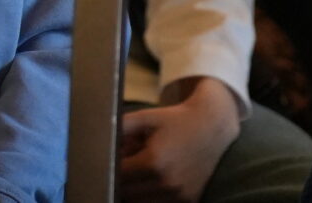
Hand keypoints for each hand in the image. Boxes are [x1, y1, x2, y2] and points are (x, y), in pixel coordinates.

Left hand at [118, 78, 242, 202]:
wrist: (212, 127)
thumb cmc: (175, 120)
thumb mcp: (146, 117)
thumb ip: (119, 127)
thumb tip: (99, 140)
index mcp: (153, 161)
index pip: (118, 176)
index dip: (111, 167)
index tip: (114, 159)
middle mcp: (167, 182)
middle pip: (127, 192)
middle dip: (122, 179)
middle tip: (127, 164)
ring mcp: (179, 195)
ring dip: (135, 191)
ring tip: (142, 172)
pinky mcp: (188, 202)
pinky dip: (151, 197)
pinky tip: (154, 180)